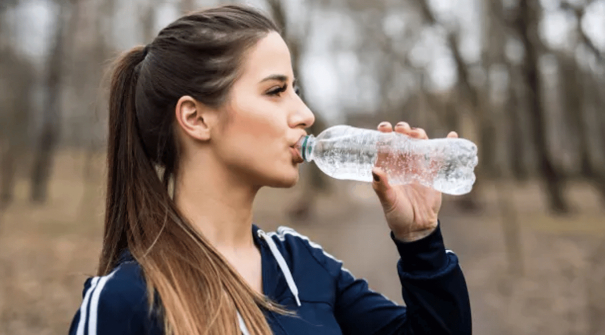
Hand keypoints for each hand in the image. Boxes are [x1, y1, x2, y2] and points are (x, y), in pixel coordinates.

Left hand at [371, 122, 458, 241]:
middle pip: (402, 143)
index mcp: (389, 170)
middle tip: (402, 128)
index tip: (385, 127)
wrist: (416, 228)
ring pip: (419, 146)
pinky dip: (445, 146)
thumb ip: (382, 187)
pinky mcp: (432, 175)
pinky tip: (452, 134)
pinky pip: (439, 159)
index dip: (384, 136)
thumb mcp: (388, 201)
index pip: (385, 148)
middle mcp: (402, 166)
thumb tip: (376, 170)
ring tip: (417, 132)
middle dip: (402, 132)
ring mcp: (418, 169)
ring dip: (419, 136)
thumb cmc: (397, 215)